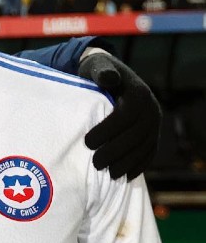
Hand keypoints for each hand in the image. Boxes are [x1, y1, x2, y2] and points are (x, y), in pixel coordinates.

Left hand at [80, 53, 160, 179]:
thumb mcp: (97, 66)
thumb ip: (102, 72)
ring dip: (127, 163)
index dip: (107, 131)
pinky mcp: (153, 133)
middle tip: (95, 163)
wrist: (111, 75)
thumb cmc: (98, 72)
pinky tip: (126, 175)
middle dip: (115, 151)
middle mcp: (151, 109)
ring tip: (108, 173)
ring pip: (144, 147)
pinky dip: (139, 165)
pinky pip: (150, 152)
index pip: (125, 116)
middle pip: (135, 135)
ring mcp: (154, 123)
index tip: (87, 142)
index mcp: (139, 93)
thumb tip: (109, 77)